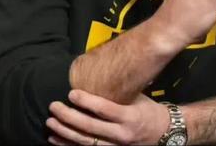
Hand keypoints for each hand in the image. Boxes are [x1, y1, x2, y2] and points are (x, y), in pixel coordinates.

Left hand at [46, 90, 168, 144]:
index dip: (86, 102)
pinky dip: (69, 145)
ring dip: (65, 133)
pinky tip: (56, 139)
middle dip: (69, 118)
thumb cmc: (148, 110)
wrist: (165, 132)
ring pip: (86, 142)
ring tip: (50, 123)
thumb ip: (117, 94)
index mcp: (129, 118)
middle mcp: (122, 135)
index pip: (104, 110)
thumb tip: (95, 78)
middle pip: (91, 128)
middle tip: (54, 107)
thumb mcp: (137, 99)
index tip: (71, 93)